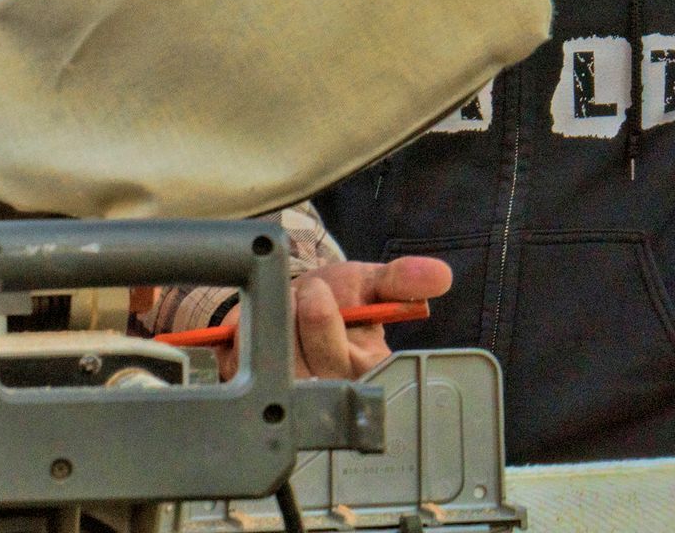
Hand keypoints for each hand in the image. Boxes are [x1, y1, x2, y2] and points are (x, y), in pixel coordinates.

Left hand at [215, 256, 449, 380]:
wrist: (298, 305)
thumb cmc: (340, 298)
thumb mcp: (372, 283)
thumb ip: (403, 279)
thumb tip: (440, 276)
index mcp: (362, 369)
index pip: (335, 353)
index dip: (320, 315)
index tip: (319, 290)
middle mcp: (324, 390)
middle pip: (294, 355)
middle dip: (292, 309)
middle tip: (301, 293)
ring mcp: (284, 396)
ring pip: (262, 354)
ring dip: (267, 317)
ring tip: (285, 308)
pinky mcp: (248, 391)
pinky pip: (234, 356)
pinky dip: (242, 328)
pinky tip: (259, 326)